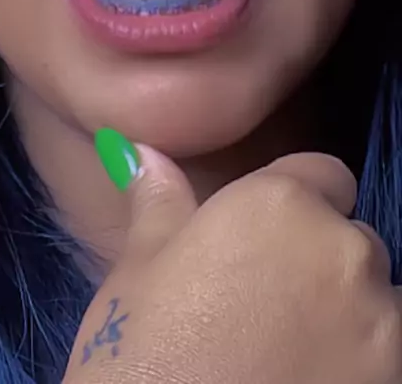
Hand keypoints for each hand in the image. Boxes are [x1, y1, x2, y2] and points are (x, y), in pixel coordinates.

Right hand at [64, 147, 401, 383]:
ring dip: (349, 314)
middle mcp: (344, 248)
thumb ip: (158, 201)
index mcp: (279, 203)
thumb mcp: (137, 273)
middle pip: (351, 237)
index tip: (260, 243)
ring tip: (290, 353)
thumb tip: (141, 152)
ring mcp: (383, 321)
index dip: (293, 202)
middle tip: (266, 306)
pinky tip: (311, 381)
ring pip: (378, 299)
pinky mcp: (396, 380)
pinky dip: (362, 361)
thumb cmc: (142, 354)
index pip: (322, 173)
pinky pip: (389, 351)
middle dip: (320, 260)